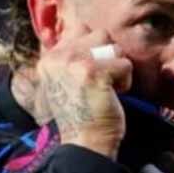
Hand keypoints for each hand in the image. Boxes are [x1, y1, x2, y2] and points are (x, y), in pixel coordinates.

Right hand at [36, 26, 132, 158]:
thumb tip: (90, 32)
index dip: (93, 48)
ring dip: (117, 69)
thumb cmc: (82, 115)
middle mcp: (58, 57)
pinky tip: (112, 96)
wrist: (85, 143)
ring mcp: (74, 63)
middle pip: (100, 34)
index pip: (79, 29)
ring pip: (114, 47)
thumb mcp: (66, 82)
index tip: (92, 74)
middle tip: (100, 82)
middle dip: (108, 56)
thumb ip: (73, 57)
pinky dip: (125, 82)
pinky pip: (125, 65)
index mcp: (49, 59)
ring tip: (106, 89)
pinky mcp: (93, 72)